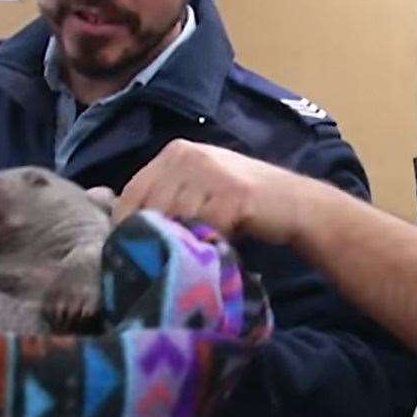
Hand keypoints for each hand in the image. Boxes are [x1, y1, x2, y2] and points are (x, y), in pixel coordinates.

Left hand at [116, 140, 316, 244]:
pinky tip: (219, 250)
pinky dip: (209, 245)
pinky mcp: (234, 193)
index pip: (130, 195)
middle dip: (153, 240)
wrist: (295, 203)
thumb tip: (121, 233)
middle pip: (150, 209)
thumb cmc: (240, 204)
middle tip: (163, 264)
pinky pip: (206, 229)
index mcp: (174, 152)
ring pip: (175, 220)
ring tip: (195, 256)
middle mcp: (188, 155)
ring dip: (183, 244)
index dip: (127, 229)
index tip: (134, 255)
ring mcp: (212, 171)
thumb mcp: (197, 191)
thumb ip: (164, 200)